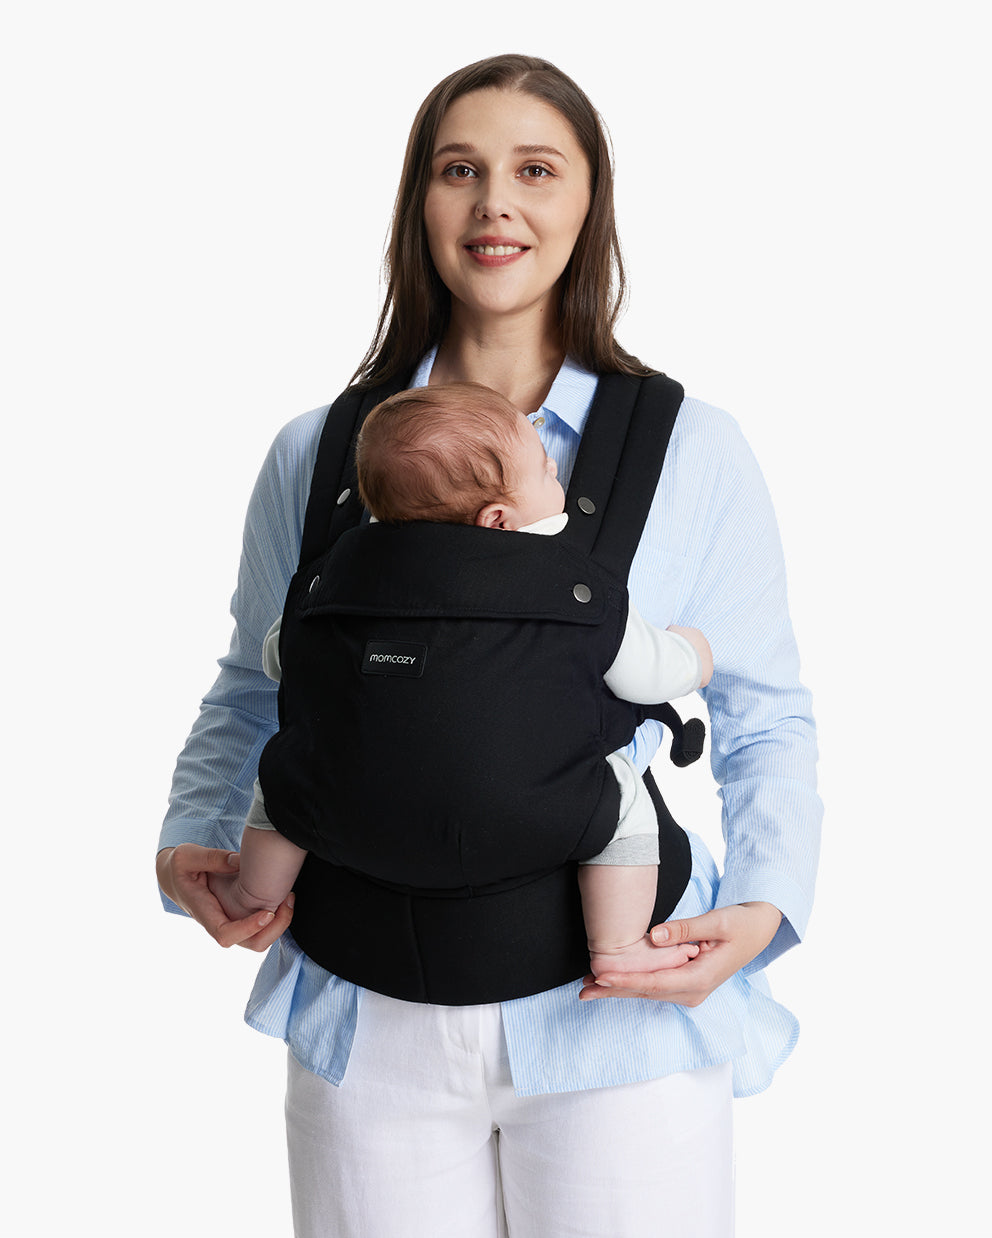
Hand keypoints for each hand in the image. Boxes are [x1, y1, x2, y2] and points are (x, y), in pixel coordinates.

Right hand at [156, 844, 292, 951]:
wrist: (176, 876)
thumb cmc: (180, 866)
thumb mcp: (187, 856)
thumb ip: (212, 858)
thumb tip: (239, 862)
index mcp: (204, 911)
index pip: (225, 934)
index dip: (247, 929)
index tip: (267, 913)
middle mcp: (219, 921)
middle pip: (249, 943)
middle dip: (273, 929)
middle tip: (288, 901)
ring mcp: (231, 920)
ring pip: (258, 939)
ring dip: (279, 924)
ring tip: (290, 898)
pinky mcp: (239, 914)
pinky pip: (260, 926)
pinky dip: (276, 916)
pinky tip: (284, 895)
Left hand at [578, 901, 781, 1003]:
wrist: (759, 930)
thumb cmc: (740, 924)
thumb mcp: (716, 921)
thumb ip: (684, 929)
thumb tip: (654, 937)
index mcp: (701, 978)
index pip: (656, 983)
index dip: (628, 981)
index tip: (603, 977)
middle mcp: (694, 991)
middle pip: (647, 992)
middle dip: (614, 991)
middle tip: (583, 990)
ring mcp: (690, 991)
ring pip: (648, 992)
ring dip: (619, 990)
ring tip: (588, 988)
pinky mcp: (686, 984)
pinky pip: (654, 987)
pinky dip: (631, 984)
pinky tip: (611, 983)